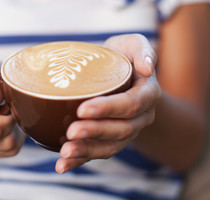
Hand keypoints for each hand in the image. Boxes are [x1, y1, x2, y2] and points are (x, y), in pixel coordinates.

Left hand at [56, 34, 160, 172]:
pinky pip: (97, 153)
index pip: (131, 105)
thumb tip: (147, 66)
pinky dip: (80, 161)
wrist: (118, 73)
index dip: (109, 109)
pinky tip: (62, 165)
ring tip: (65, 153)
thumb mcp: (132, 44)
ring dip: (87, 151)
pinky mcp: (109, 139)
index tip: (82, 109)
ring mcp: (125, 131)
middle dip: (96, 132)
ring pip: (110, 147)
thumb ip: (142, 49)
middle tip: (71, 131)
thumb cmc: (122, 56)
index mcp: (147, 94)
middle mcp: (140, 117)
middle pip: (121, 130)